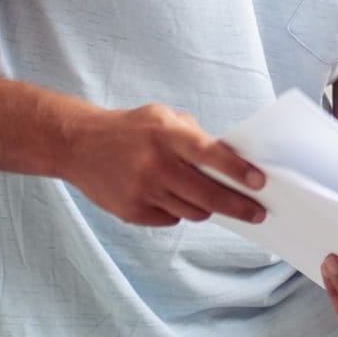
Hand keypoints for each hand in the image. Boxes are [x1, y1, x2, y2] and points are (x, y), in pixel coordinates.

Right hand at [65, 103, 265, 225]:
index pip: (210, 155)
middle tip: (257, 212)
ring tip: (212, 201)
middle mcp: (155, 165)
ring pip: (192, 212)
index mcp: (166, 136)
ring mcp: (142, 191)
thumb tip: (229, 161)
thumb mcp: (163, 117)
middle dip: (238, 206)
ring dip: (207, 208)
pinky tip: (174, 198)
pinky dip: (178, 212)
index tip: (259, 182)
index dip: (237, 171)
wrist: (78, 145)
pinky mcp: (131, 211)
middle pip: (207, 195)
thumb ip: (194, 135)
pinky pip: (170, 220)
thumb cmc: (129, 129)